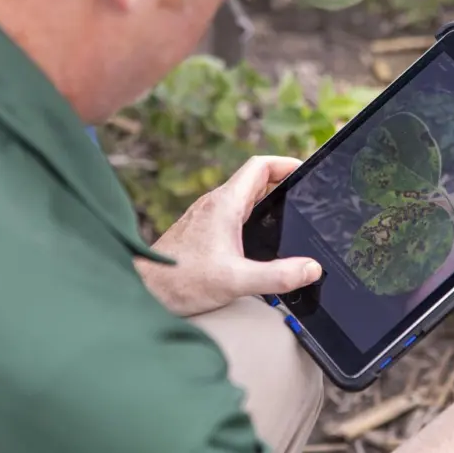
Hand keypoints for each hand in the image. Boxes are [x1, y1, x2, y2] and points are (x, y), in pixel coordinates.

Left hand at [135, 156, 322, 316]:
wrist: (142, 290)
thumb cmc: (180, 281)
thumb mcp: (236, 281)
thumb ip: (277, 276)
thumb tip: (311, 269)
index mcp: (225, 204)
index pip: (260, 167)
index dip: (286, 164)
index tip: (306, 172)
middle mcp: (214, 204)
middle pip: (255, 180)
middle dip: (282, 183)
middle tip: (304, 197)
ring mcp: (206, 216)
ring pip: (243, 196)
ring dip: (267, 199)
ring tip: (288, 215)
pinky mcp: (201, 231)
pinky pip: (233, 212)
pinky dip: (252, 214)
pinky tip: (259, 238)